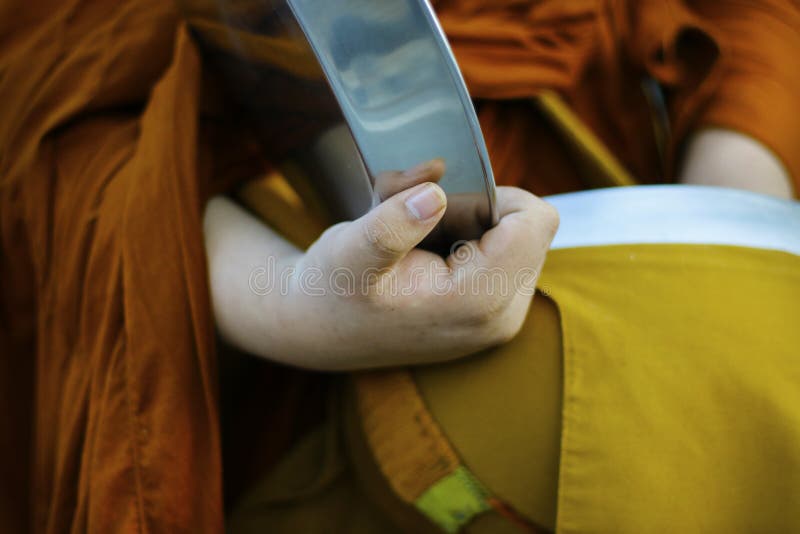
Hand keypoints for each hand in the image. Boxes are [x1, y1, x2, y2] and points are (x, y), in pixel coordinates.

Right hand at [204, 163, 558, 369]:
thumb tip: (435, 192)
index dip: (490, 196)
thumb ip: (393, 224)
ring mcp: (499, 317)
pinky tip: (423, 254)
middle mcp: (502, 314)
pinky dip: (466, 239)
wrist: (319, 330)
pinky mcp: (490, 314)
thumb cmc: (332, 291)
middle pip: (527, 227)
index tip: (441, 205)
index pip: (534, 221)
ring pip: (514, 237)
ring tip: (415, 241)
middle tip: (418, 221)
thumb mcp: (350, 251)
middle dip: (474, 209)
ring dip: (467, 223)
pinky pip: (502, 254)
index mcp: (479, 301)